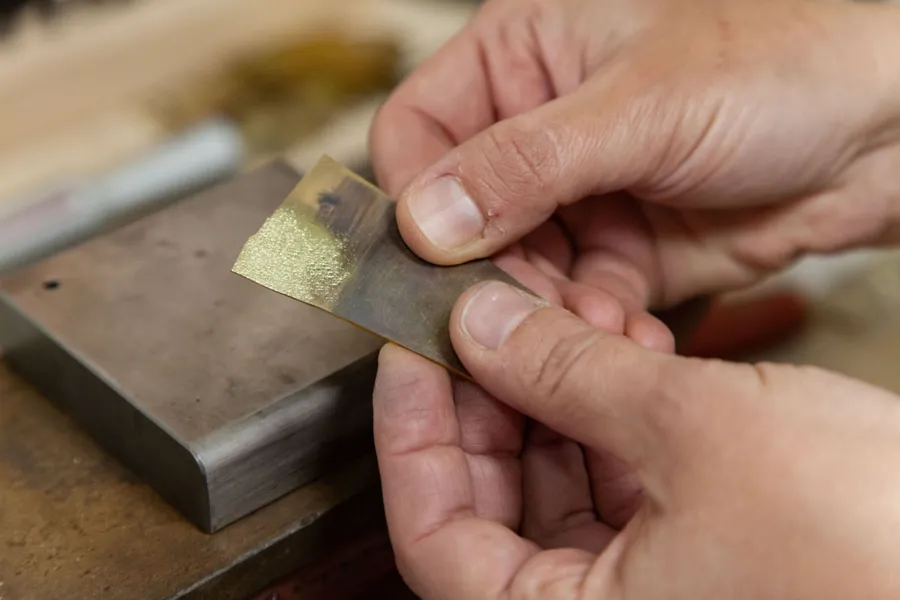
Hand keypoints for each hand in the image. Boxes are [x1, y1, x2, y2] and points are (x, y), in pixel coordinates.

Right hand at [370, 0, 899, 348]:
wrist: (885, 130)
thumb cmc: (783, 62)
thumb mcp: (641, 104)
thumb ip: (525, 164)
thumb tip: (425, 219)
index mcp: (523, 56)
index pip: (419, 131)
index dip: (416, 195)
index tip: (433, 257)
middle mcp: (539, 128)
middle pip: (464, 218)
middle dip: (494, 272)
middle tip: (518, 314)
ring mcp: (578, 196)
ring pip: (516, 271)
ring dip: (547, 310)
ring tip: (592, 330)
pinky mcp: (619, 253)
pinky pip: (576, 303)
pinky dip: (594, 328)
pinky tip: (626, 335)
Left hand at [373, 281, 899, 598]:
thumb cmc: (870, 546)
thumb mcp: (697, 430)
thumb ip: (570, 371)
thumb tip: (479, 325)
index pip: (431, 536)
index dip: (410, 435)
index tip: (409, 354)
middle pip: (486, 505)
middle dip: (485, 402)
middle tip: (481, 321)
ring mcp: (643, 590)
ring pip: (550, 488)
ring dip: (548, 399)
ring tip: (556, 323)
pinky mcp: (689, 558)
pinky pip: (611, 484)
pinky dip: (603, 419)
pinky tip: (613, 356)